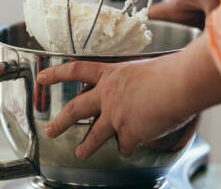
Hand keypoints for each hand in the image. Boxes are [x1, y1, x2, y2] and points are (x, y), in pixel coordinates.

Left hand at [37, 31, 220, 159]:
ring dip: (86, 146)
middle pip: (76, 108)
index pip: (77, 70)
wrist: (178, 83)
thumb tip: (141, 88)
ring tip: (80, 152)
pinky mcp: (128, 133)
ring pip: (94, 135)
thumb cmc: (168, 70)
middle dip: (61, 121)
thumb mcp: (144, 68)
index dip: (57, 73)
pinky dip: (129, 147)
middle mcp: (108, 95)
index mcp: (111, 74)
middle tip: (50, 128)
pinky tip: (135, 145)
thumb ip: (135, 80)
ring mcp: (115, 115)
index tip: (42, 76)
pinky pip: (125, 146)